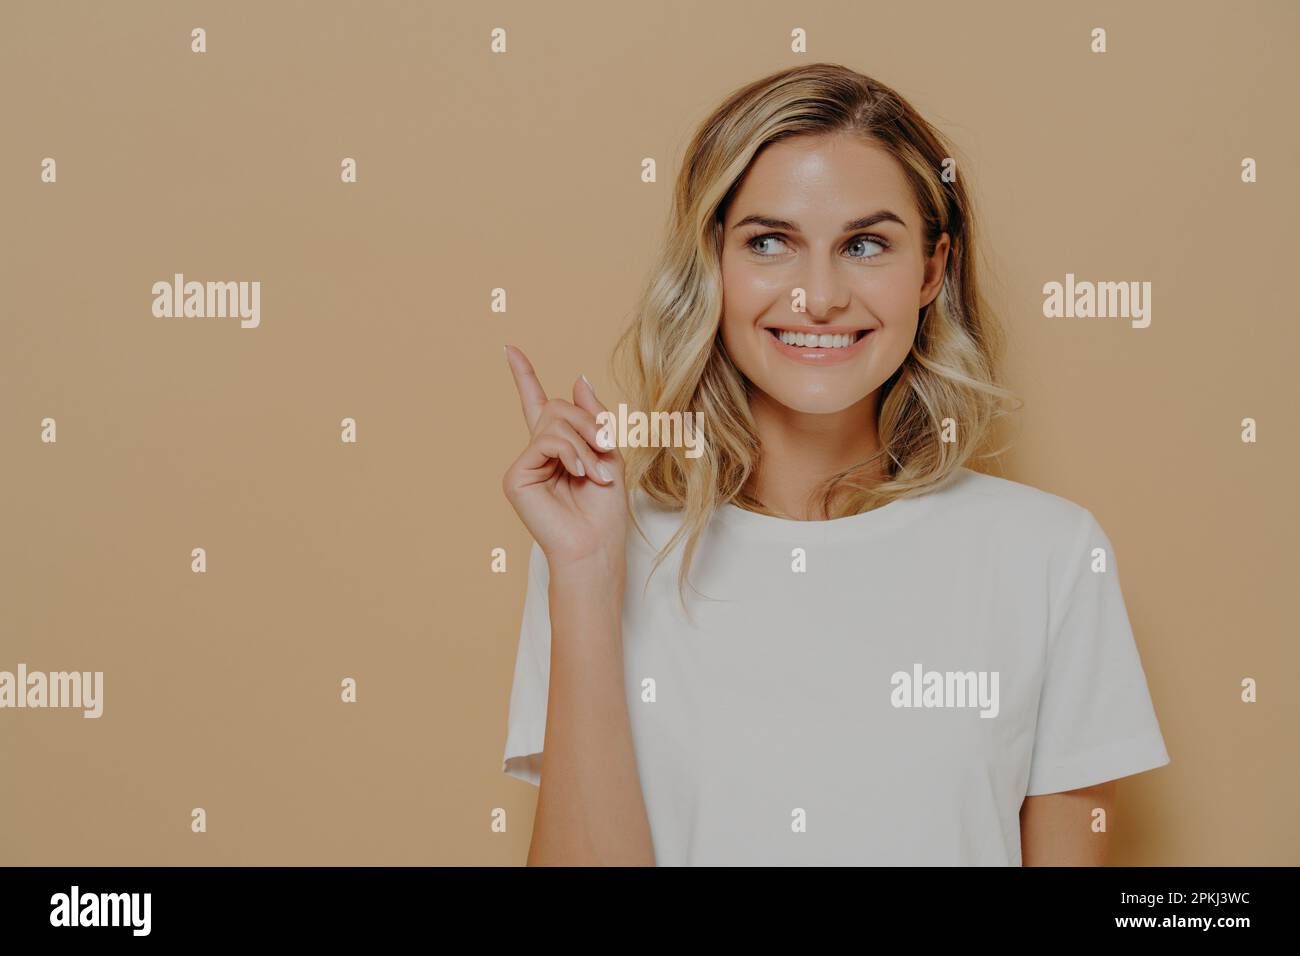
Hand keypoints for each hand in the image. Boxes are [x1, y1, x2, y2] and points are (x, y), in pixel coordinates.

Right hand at [501, 345, 627, 572]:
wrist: (596, 546)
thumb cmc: (605, 510)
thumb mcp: (608, 454)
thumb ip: (594, 417)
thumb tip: (577, 378)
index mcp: (557, 448)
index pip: (537, 405)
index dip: (524, 376)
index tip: (510, 349)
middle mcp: (536, 454)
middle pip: (555, 407)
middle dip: (588, 422)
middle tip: (608, 448)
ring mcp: (524, 464)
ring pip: (552, 422)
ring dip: (583, 442)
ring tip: (596, 472)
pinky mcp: (516, 477)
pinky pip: (545, 441)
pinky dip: (570, 452)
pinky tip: (580, 473)